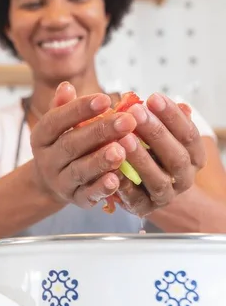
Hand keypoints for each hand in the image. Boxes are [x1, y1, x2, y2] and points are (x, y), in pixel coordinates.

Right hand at [30, 82, 136, 207]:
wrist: (51, 181)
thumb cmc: (63, 144)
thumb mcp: (59, 125)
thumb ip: (64, 107)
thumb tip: (66, 86)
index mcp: (41, 136)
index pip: (56, 120)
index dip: (78, 109)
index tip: (105, 98)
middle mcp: (47, 160)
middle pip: (70, 145)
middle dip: (99, 132)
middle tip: (127, 121)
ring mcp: (59, 181)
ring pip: (79, 171)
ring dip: (100, 161)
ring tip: (122, 150)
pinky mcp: (74, 199)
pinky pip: (86, 195)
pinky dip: (101, 188)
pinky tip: (117, 179)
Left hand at [115, 93, 206, 215]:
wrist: (148, 191)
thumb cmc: (154, 156)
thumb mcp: (163, 136)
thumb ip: (164, 121)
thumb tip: (168, 101)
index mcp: (193, 156)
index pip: (188, 134)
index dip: (172, 116)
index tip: (153, 98)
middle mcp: (183, 177)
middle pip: (175, 155)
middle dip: (155, 132)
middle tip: (135, 113)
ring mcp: (165, 195)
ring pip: (156, 178)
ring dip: (140, 158)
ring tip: (123, 139)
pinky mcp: (144, 208)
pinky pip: (135, 198)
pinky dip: (124, 185)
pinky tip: (112, 170)